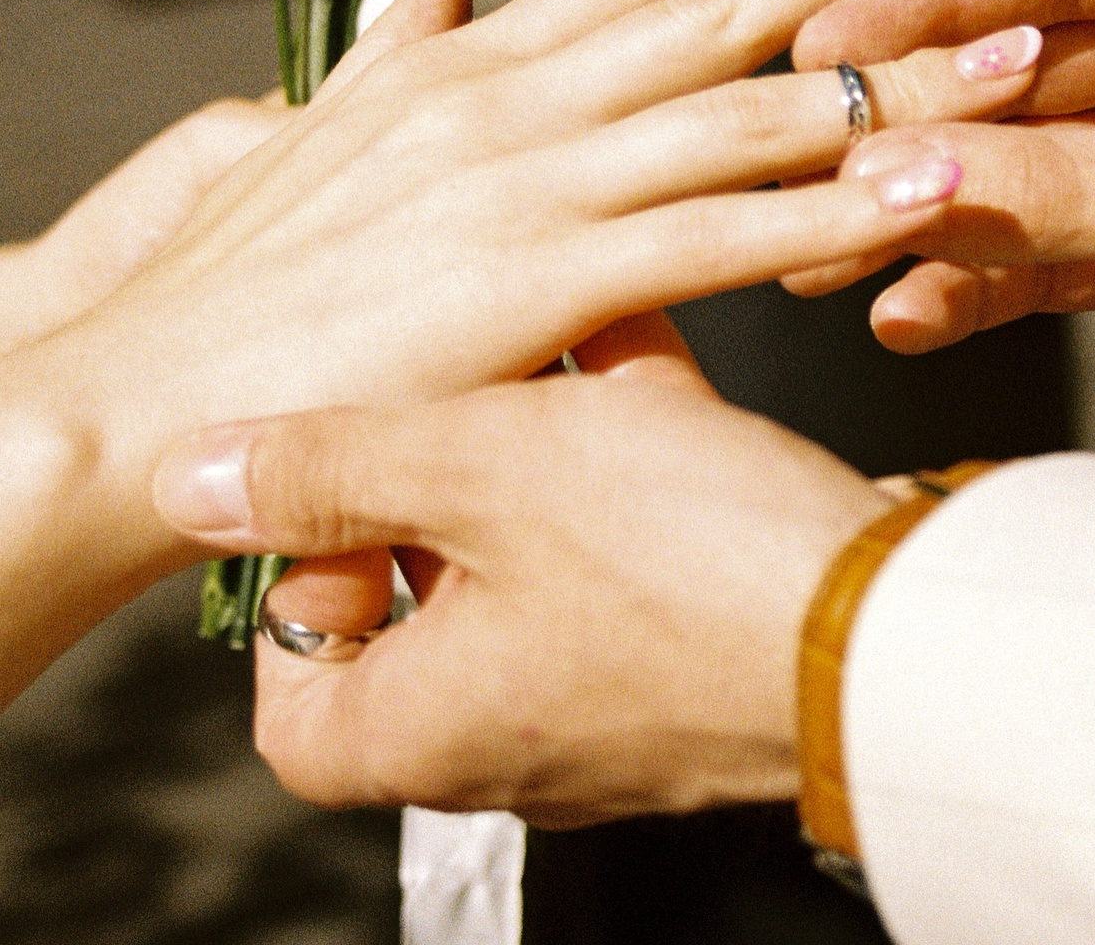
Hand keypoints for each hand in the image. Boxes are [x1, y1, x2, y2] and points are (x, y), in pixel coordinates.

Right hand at [31, 0, 1031, 538]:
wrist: (129, 399)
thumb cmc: (212, 292)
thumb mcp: (303, 137)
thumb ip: (390, 47)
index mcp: (457, 66)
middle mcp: (506, 97)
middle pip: (717, 4)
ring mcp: (526, 184)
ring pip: (748, 110)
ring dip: (893, 71)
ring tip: (1019, 37)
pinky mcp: (537, 282)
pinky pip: (720, 237)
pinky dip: (834, 209)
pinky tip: (931, 186)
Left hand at [152, 370, 884, 824]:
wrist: (903, 625)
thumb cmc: (695, 572)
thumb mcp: (475, 471)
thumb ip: (325, 470)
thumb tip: (191, 481)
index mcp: (427, 730)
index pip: (293, 701)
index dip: (296, 590)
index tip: (331, 501)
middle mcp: (513, 743)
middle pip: (416, 610)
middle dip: (443, 478)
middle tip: (462, 395)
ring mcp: (614, 710)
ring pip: (532, 563)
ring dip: (538, 449)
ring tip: (560, 349)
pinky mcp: (700, 661)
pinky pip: (627, 554)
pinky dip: (623, 458)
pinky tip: (644, 358)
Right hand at [791, 0, 1094, 521]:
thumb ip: (1062, 190)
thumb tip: (889, 183)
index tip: (820, 45)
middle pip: (1019, 58)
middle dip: (918, 124)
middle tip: (802, 160)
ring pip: (1025, 159)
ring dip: (934, 211)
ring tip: (826, 258)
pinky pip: (1053, 244)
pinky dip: (986, 280)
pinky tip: (913, 313)